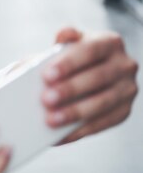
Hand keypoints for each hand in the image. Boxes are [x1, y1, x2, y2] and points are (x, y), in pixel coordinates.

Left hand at [41, 27, 138, 143]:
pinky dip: (79, 131)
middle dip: (70, 89)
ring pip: (102, 103)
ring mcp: (127, 89)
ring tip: (50, 120)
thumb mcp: (66, 47)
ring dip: (75, 113)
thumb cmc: (69, 61)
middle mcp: (124, 65)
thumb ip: (61, 41)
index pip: (90, 50)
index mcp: (109, 42)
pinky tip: (58, 136)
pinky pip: (102, 124)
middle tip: (45, 99)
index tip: (46, 75)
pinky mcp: (123, 111)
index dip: (69, 63)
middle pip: (98, 77)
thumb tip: (62, 36)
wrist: (82, 76)